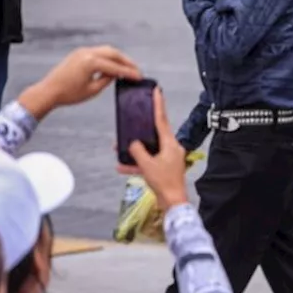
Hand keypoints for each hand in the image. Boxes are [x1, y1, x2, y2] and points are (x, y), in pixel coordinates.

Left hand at [18, 45, 141, 119]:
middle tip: (136, 70)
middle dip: (127, 61)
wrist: (49, 91)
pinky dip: (108, 57)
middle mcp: (87, 53)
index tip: (139, 77)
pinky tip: (112, 65)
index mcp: (91, 62)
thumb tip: (116, 74)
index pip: (116, 67)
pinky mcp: (79, 53)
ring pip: (106, 50)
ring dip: (118, 58)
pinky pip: (98, 52)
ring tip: (126, 67)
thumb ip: (107, 80)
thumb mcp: (92, 90)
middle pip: (114, 53)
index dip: (129, 72)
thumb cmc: (68, 93)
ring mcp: (82, 51)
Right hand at [118, 87, 188, 208]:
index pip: (162, 120)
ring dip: (134, 150)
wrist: (173, 203)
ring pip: (148, 148)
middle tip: (132, 118)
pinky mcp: (164, 168)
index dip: (158, 104)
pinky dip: (136, 164)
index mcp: (170, 143)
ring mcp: (168, 158)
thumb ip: (138, 151)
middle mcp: (171, 148)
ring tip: (118, 148)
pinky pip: (148, 161)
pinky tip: (121, 166)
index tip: (157, 90)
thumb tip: (132, 143)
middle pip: (153, 133)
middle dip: (139, 129)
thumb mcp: (147, 165)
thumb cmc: (164, 183)